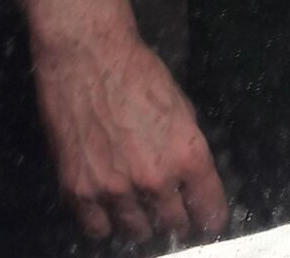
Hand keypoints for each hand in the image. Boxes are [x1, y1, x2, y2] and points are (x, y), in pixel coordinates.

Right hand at [34, 30, 229, 245]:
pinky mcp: (80, 191)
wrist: (88, 56)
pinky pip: (97, 229)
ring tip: (138, 205)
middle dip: (176, 220)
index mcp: (186, 155)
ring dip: (141, 222)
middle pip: (173, 226)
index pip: (209, 211)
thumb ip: (187, 148)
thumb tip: (192, 180)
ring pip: (136, 233)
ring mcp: (114, 190)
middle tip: (170, 208)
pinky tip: (108, 206)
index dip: (209, 217)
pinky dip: (105, 222)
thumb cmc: (138, 72)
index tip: (206, 219)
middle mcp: (154, 179)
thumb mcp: (181, 106)